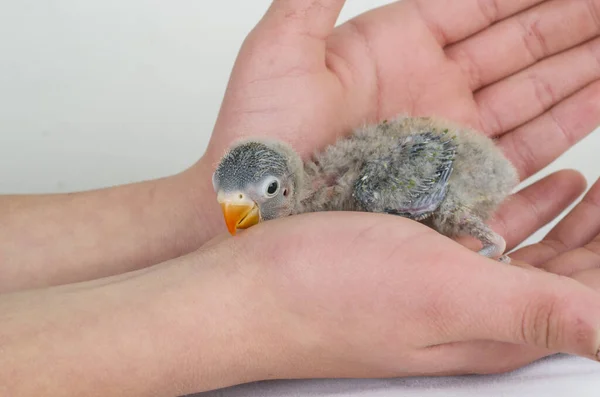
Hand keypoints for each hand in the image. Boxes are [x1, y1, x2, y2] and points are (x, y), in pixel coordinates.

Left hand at [192, 0, 599, 238]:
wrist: (253, 208)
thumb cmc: (258, 137)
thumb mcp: (282, 47)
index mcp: (396, 46)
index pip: (482, 4)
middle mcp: (430, 87)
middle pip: (520, 43)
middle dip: (571, 23)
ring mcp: (447, 135)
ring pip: (533, 91)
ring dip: (580, 68)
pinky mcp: (457, 180)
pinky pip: (526, 147)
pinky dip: (567, 122)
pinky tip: (598, 99)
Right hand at [208, 178, 599, 383]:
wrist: (247, 290)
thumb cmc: (333, 294)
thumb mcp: (447, 296)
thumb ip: (540, 313)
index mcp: (491, 327)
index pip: (587, 297)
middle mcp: (470, 310)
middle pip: (562, 274)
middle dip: (598, 235)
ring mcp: (436, 281)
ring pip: (524, 249)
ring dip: (565, 218)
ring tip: (589, 184)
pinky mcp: (406, 256)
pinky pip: (478, 230)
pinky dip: (516, 207)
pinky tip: (529, 185)